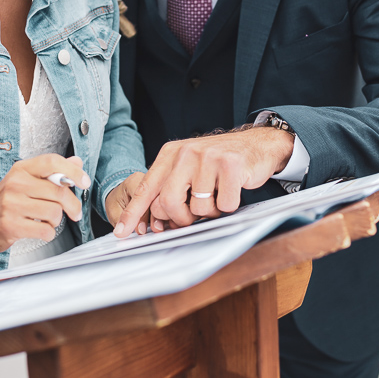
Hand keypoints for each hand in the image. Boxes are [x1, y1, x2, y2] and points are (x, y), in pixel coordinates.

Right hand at [0, 154, 89, 253]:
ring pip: (54, 212)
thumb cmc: (6, 202)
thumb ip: (52, 172)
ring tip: (48, 220)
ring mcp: (12, 205)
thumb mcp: (26, 181)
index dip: (73, 171)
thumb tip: (76, 162)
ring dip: (57, 220)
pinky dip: (49, 233)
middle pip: (58, 191)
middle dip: (72, 205)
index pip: (52, 162)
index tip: (84, 181)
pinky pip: (45, 230)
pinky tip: (40, 230)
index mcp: (21, 169)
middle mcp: (16, 184)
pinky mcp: (11, 225)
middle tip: (74, 212)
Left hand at [113, 127, 293, 237]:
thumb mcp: (189, 168)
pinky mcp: (231, 165)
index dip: (133, 212)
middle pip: (169, 203)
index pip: (147, 187)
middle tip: (193, 216)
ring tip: (218, 194)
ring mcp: (209, 157)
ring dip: (211, 211)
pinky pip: (225, 206)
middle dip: (181, 219)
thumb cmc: (219, 162)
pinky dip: (229, 206)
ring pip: (199, 209)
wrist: (257, 144)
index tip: (121, 233)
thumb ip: (171, 189)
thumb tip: (155, 223)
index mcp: (171, 153)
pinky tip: (233, 189)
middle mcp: (186, 152)